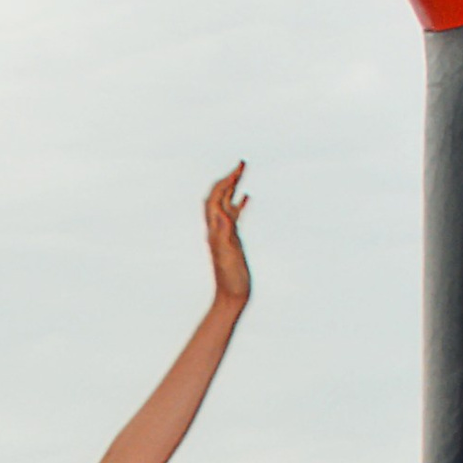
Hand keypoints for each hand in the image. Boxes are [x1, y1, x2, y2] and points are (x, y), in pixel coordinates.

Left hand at [204, 165, 250, 313]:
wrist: (230, 298)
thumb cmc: (231, 280)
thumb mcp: (228, 255)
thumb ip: (223, 234)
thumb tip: (221, 213)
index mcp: (215, 231)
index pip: (215, 199)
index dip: (225, 182)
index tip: (238, 169)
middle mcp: (217, 230)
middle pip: (219, 198)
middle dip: (228, 179)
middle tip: (242, 164)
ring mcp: (225, 234)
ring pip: (226, 204)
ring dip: (233, 187)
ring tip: (242, 173)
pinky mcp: (232, 240)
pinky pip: (234, 216)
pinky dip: (239, 204)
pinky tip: (246, 197)